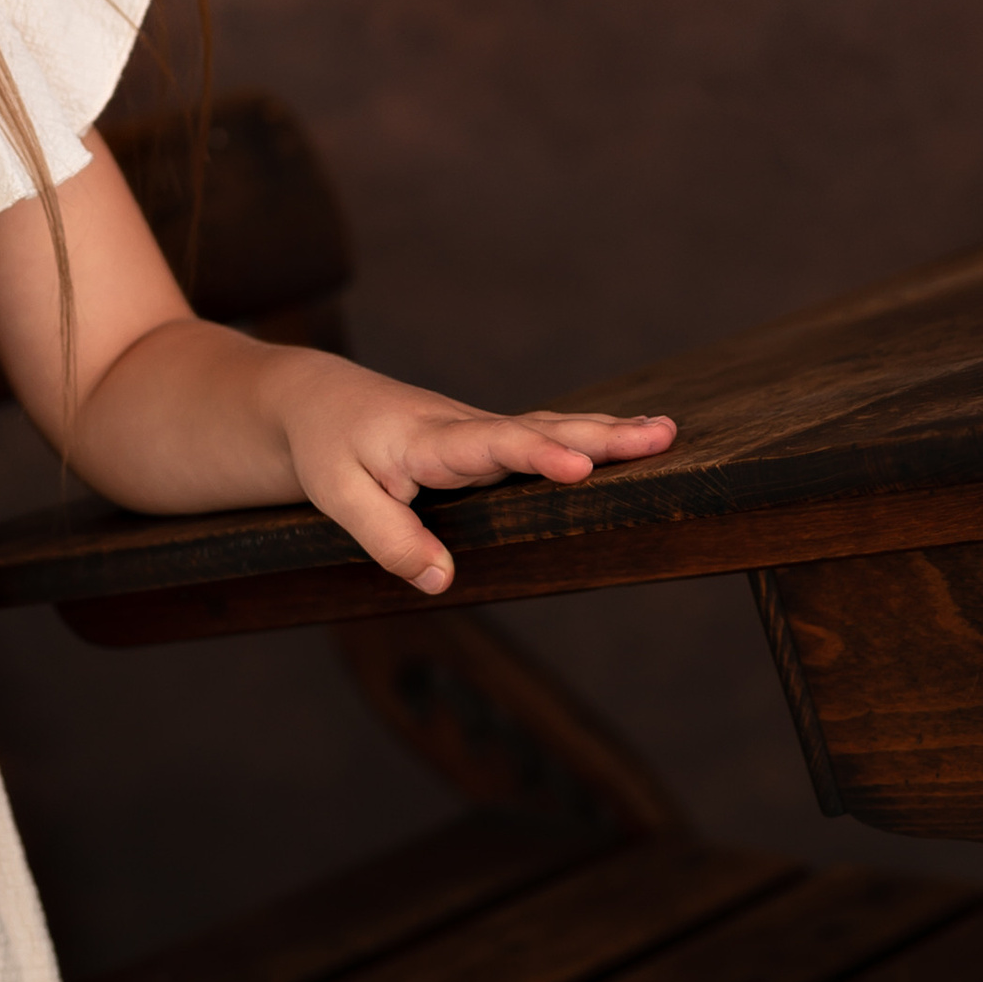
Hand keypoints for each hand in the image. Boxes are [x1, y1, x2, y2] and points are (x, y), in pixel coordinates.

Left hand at [271, 348, 675, 595]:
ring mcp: (479, 429)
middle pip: (538, 429)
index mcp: (428, 438)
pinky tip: (627, 437)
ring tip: (666, 432)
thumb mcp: (337, 495)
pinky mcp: (485, 438)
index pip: (488, 445)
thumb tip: (443, 580)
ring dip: (606, 431)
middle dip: (599, 436)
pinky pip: (543, 434)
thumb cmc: (327, 448)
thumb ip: (388, 537)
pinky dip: (587, 433)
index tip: (579, 465)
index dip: (535, 454)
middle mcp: (464, 426)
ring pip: (549, 427)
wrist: (316, 401)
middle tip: (659, 437)